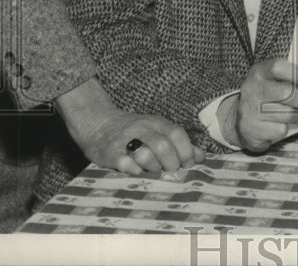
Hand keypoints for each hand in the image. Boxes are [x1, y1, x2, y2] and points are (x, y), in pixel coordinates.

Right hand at [56, 77, 203, 175]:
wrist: (96, 122)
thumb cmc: (133, 131)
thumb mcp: (156, 130)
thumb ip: (178, 143)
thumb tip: (201, 156)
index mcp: (156, 122)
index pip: (177, 134)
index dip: (186, 151)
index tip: (187, 165)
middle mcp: (141, 128)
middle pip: (163, 146)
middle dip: (172, 164)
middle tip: (170, 173)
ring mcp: (124, 140)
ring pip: (145, 154)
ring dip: (153, 168)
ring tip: (154, 173)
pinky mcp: (109, 152)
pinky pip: (125, 163)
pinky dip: (134, 171)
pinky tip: (137, 173)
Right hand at [236, 60, 297, 151]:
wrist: (240, 120)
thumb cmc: (265, 96)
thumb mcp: (273, 80)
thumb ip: (291, 77)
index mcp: (259, 72)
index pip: (279, 68)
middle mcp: (251, 89)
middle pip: (287, 93)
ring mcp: (249, 110)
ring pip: (287, 114)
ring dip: (297, 116)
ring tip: (294, 114)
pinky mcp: (251, 130)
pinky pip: (280, 130)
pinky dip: (285, 129)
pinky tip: (279, 125)